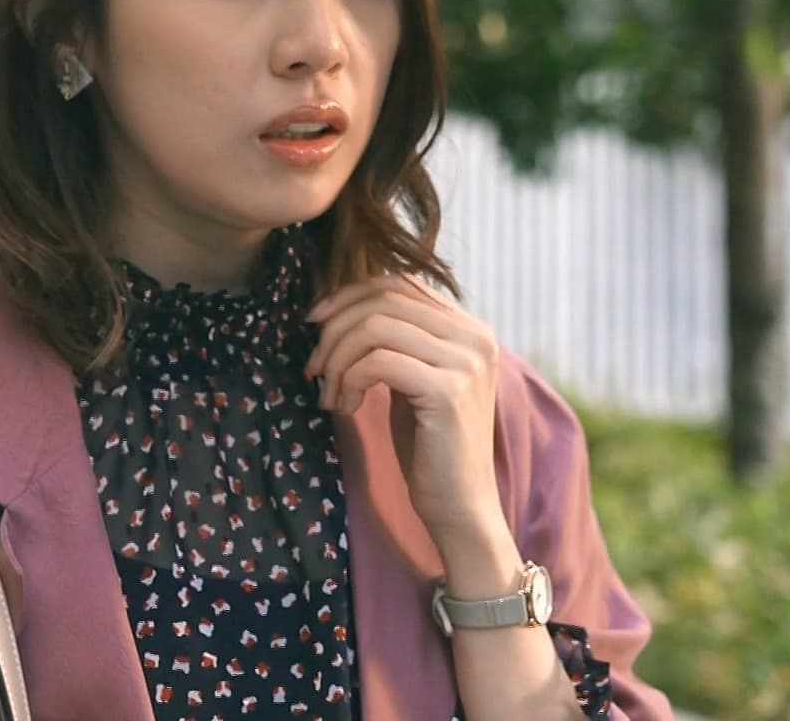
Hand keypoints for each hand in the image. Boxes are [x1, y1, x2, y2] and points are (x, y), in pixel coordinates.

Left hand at [303, 273, 507, 555]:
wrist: (459, 506)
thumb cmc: (429, 445)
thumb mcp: (412, 378)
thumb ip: (396, 340)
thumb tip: (338, 305)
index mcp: (469, 328)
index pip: (398, 284)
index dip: (348, 296)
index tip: (315, 324)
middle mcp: (475, 336)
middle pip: (383, 300)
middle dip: (335, 328)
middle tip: (314, 368)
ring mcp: (466, 361)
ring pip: (374, 327)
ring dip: (337, 359)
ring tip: (330, 394)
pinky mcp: (448, 391)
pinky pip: (377, 361)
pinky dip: (348, 380)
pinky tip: (345, 407)